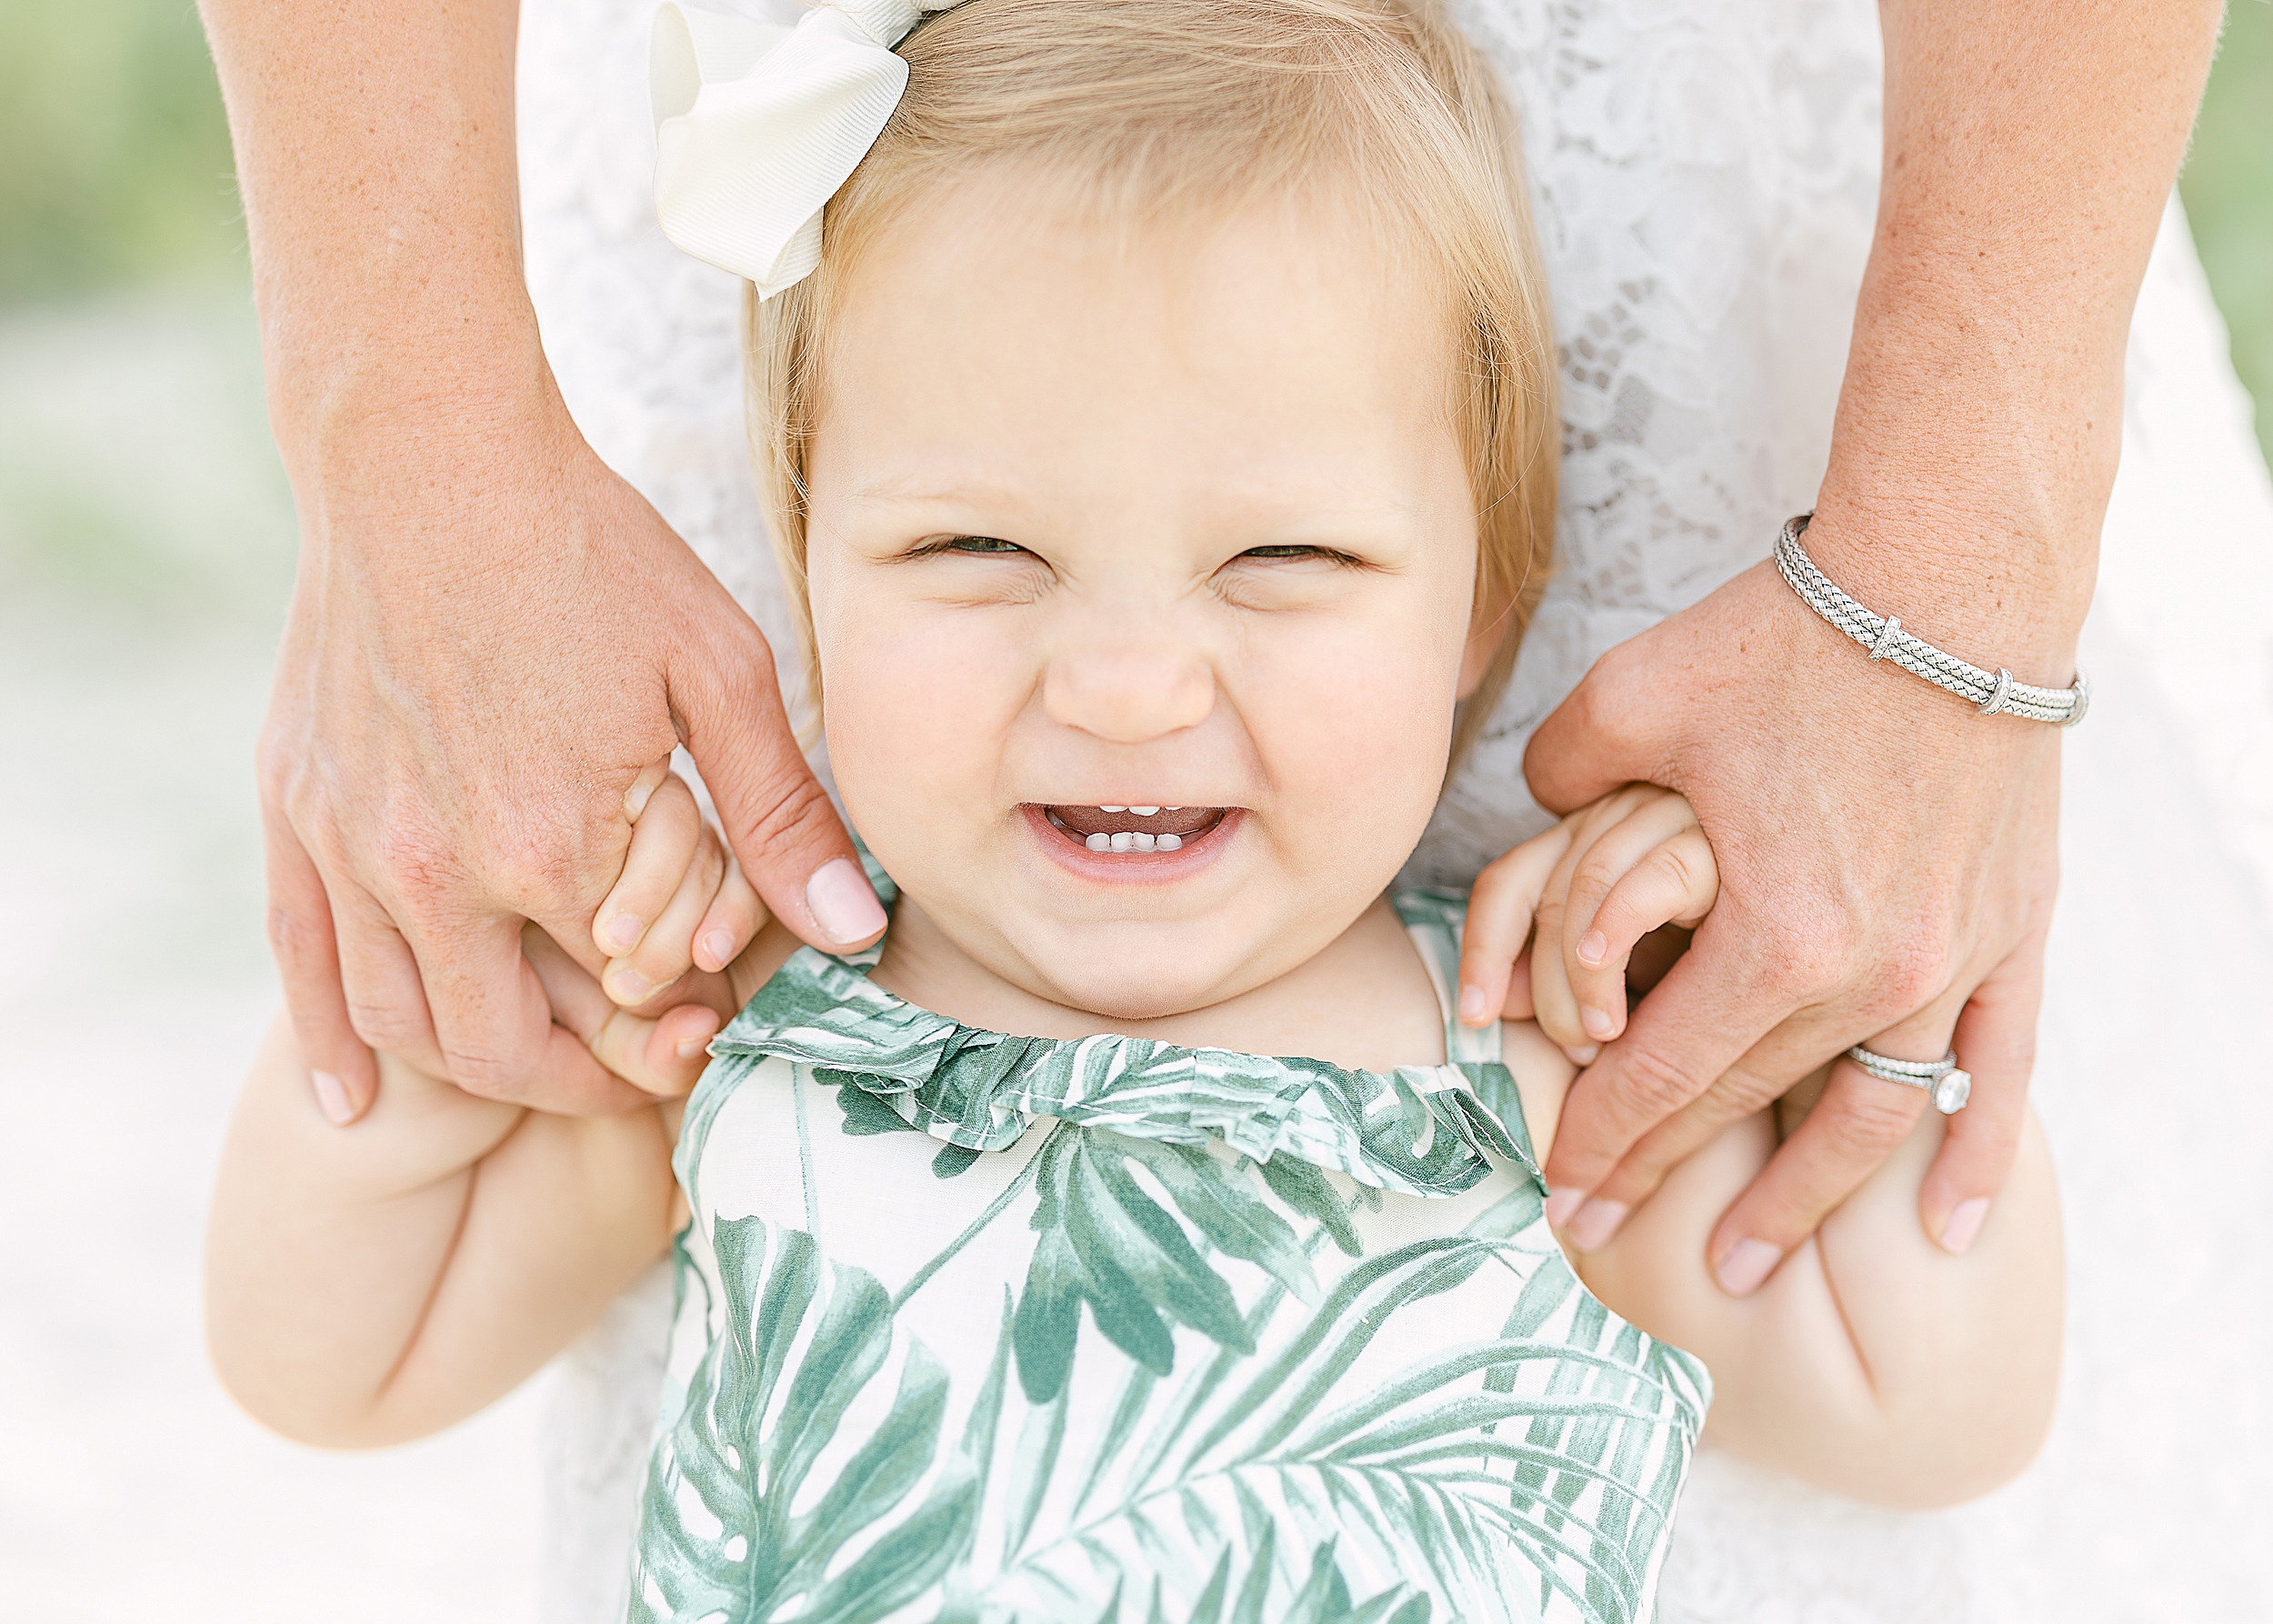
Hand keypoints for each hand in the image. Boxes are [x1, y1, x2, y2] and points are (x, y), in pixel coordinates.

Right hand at [260, 393, 886, 1125]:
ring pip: (400, 1024)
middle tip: (628, 1069)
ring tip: (529, 1069)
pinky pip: (300, 960)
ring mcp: (352, 846)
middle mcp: (437, 872)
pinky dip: (328, 1044)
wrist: (429, 453)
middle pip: (505, 1049)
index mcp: (553, 849)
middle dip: (579, 1082)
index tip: (703, 1026)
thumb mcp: (718, 673)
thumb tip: (855, 933)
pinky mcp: (295, 809)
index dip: (673, 1029)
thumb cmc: (590, 552)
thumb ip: (780, 817)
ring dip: (472, 1070)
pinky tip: (351, 1097)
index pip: (623, 1004)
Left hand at [1474, 548, 2060, 1292]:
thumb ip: (1562, 781)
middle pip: (1744, 1100)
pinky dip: (1971, 1151)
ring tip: (1746, 1266)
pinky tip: (1944, 1228)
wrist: (1947, 577)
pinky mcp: (2013, 928)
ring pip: (1868, 1116)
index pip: (1660, 1072)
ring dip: (1803, 1199)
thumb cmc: (1783, 638)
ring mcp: (1954, 958)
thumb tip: (1540, 815)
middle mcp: (1870, 971)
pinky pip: (1998, 1068)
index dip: (1600, 1135)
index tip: (1557, 1188)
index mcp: (1770, 932)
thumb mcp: (1628, 703)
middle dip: (1661, 1169)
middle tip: (1600, 1226)